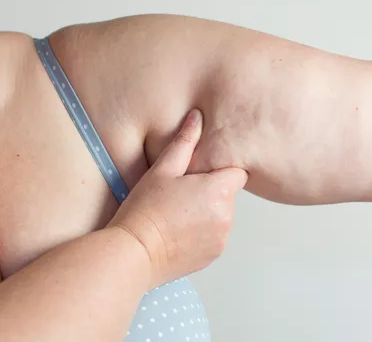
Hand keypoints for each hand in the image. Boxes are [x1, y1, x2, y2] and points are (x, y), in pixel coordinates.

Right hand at [107, 109, 247, 287]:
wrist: (134, 255)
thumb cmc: (145, 210)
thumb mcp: (162, 170)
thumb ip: (185, 142)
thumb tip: (198, 116)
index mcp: (219, 190)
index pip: (237, 172)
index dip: (219, 170)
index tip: (198, 174)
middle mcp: (227, 214)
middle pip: (228, 193)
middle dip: (211, 191)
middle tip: (179, 194)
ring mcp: (223, 237)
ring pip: (222, 214)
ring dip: (207, 211)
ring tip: (176, 214)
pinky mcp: (214, 254)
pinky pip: (215, 235)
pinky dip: (203, 232)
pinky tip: (178, 231)